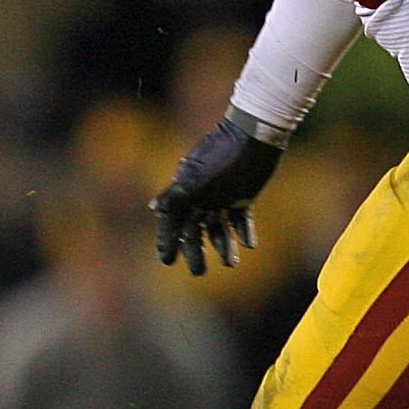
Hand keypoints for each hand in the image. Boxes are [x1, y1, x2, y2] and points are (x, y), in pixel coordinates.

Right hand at [151, 116, 282, 274]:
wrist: (254, 135)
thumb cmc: (223, 156)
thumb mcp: (198, 179)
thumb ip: (177, 195)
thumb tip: (154, 209)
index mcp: (185, 191)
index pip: (171, 221)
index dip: (167, 240)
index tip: (166, 261)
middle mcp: (200, 196)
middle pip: (193, 229)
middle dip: (195, 251)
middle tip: (199, 273)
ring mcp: (221, 196)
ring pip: (217, 227)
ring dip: (223, 245)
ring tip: (231, 263)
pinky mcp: (242, 195)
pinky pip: (239, 219)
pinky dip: (242, 232)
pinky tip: (248, 244)